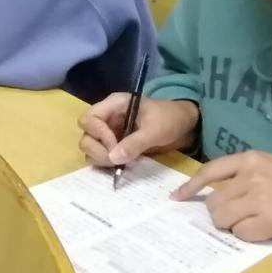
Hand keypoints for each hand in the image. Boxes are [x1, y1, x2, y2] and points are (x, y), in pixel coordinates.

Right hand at [77, 95, 198, 165]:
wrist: (185, 125)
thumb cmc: (170, 119)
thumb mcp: (155, 130)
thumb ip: (134, 143)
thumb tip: (113, 158)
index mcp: (114, 105)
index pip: (89, 118)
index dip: (98, 134)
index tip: (115, 146)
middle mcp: (107, 118)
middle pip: (86, 135)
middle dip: (97, 150)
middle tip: (116, 161)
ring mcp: (109, 132)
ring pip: (90, 148)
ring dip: (100, 159)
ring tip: (120, 165)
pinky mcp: (115, 146)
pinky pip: (101, 156)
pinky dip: (106, 164)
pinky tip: (120, 167)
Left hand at [170, 151, 271, 244]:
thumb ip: (248, 173)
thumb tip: (217, 192)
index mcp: (253, 158)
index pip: (210, 171)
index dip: (190, 186)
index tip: (176, 197)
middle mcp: (252, 176)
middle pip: (213, 202)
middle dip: (220, 214)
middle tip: (240, 217)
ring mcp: (258, 199)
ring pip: (223, 220)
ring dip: (234, 226)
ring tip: (256, 222)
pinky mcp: (267, 221)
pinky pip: (241, 234)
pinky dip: (250, 236)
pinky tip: (268, 229)